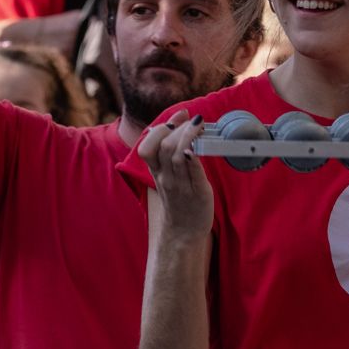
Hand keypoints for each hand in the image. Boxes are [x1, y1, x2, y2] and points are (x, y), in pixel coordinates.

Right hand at [137, 113, 215, 239]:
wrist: (184, 232)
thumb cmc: (179, 201)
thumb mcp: (167, 176)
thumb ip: (168, 153)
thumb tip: (176, 123)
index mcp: (156, 172)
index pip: (147, 145)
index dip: (162, 127)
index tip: (180, 116)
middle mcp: (166, 177)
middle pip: (164, 145)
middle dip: (180, 127)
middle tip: (196, 122)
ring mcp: (181, 185)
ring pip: (177, 154)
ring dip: (189, 135)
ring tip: (200, 127)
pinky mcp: (199, 192)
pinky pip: (194, 172)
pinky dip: (194, 157)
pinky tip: (196, 147)